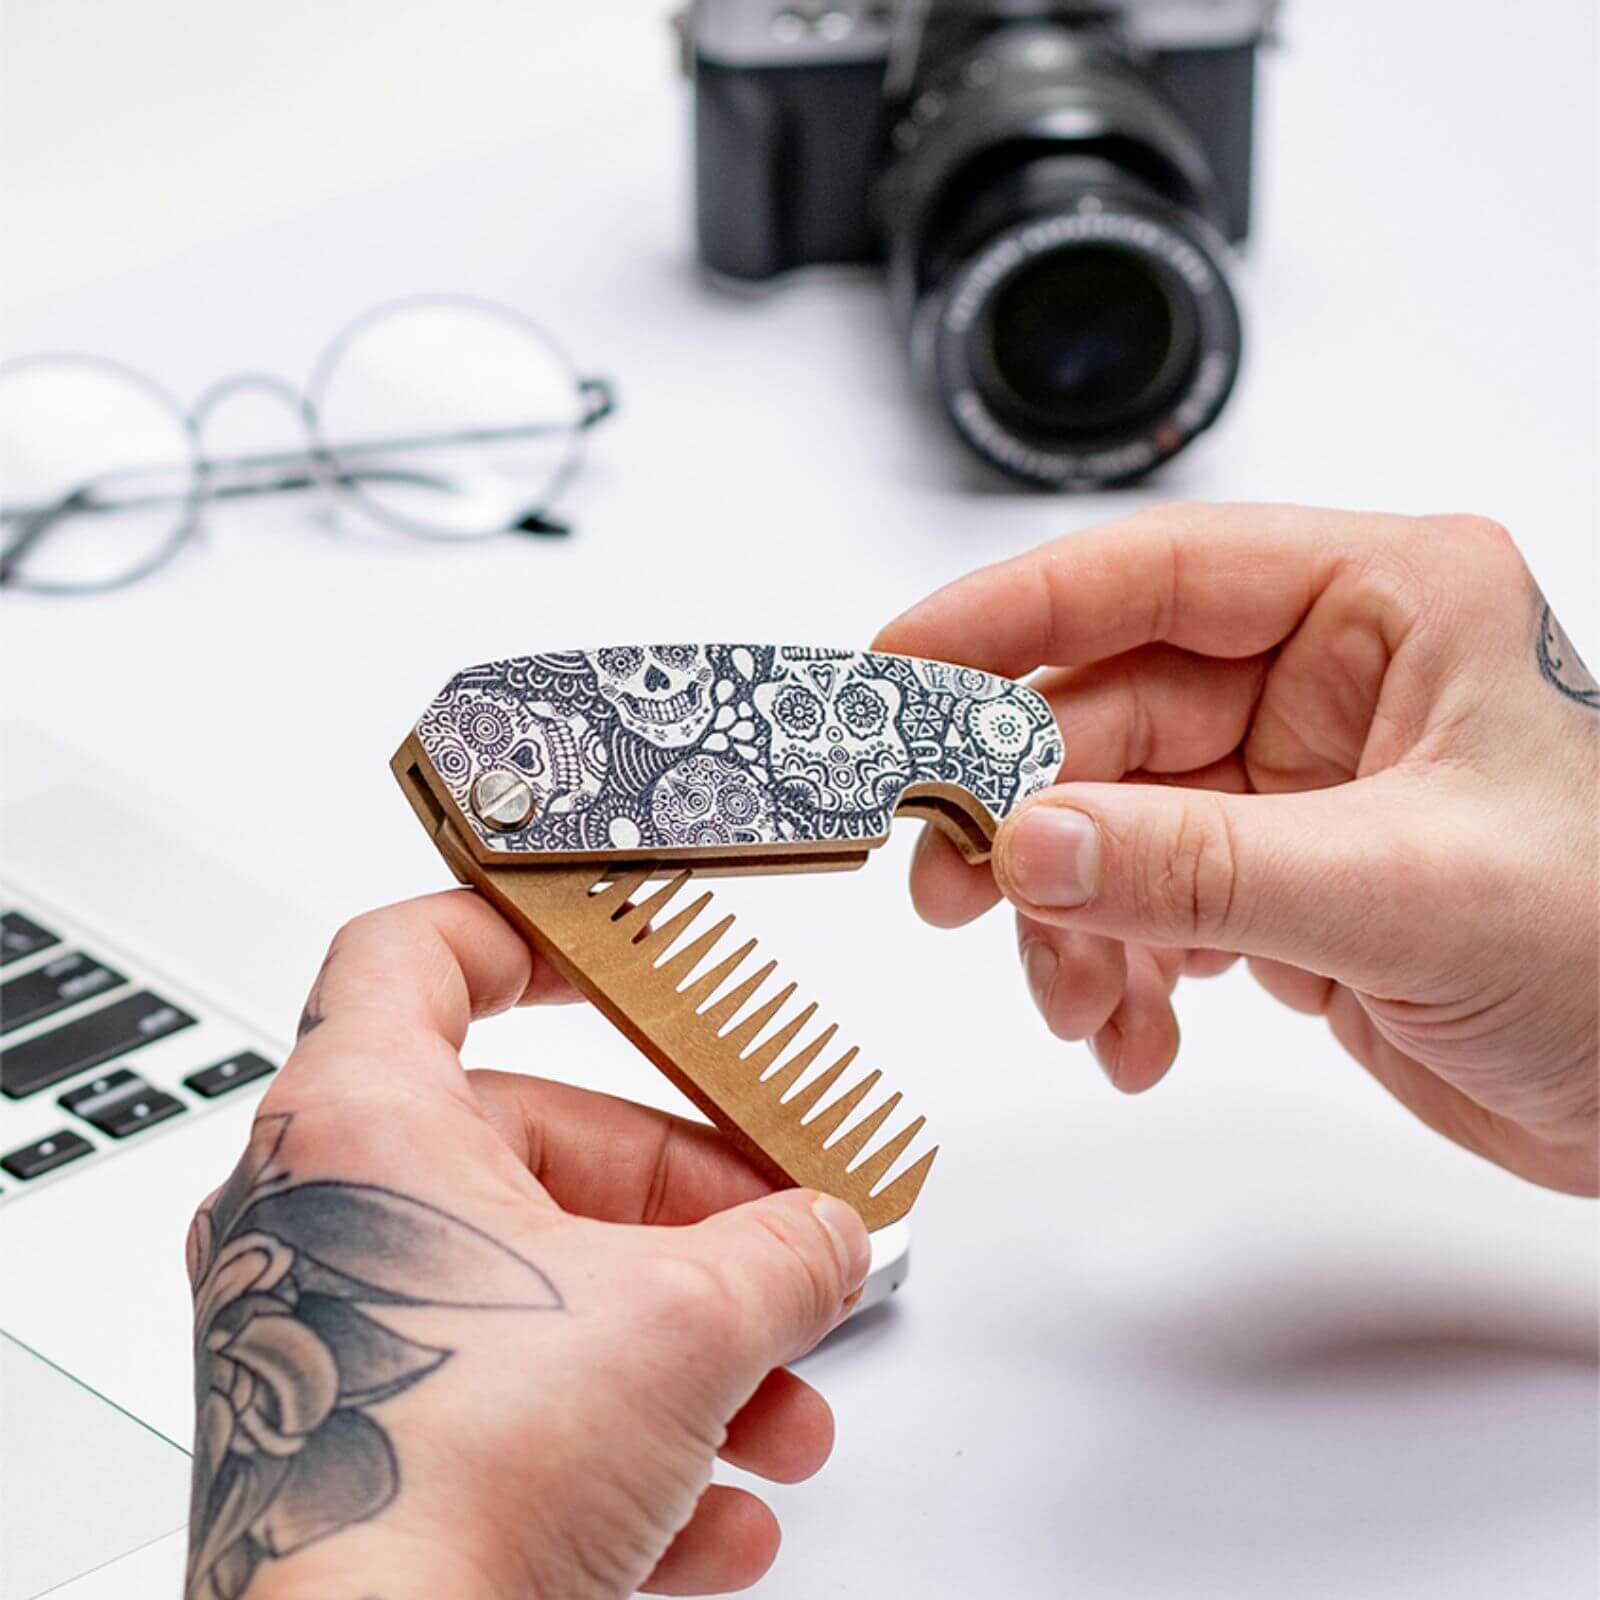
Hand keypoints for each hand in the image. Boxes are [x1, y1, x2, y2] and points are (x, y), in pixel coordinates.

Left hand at [185, 891, 870, 1599]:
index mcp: (362, 1128)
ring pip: (546, 1287)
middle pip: (538, 1146)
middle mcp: (329, 1221)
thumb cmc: (444, 1490)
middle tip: (779, 1245)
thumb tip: (823, 1239)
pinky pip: (521, 1400)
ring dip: (681, 1343)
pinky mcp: (372, 1442)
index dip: (531, 933)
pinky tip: (717, 1497)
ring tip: (777, 1403)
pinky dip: (627, 1435)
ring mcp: (342, 1338)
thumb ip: (784, 1253)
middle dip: (688, 1215)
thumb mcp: (683, 1326)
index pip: (419, 953)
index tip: (621, 956)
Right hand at [877, 502, 1598, 1194]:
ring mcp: (1297, 783)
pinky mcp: (1280, 877)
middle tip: (952, 883)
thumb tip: (1030, 844)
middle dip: (1026, 814)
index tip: (898, 669)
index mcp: (1383, 606)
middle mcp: (1328, 679)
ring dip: (1068, 917)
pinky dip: (1117, 970)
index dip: (1009, 617)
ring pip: (1109, 821)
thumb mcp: (1411, 894)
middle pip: (1107, 711)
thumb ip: (1203, 867)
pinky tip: (1135, 1032)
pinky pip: (1145, 902)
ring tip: (1077, 1000)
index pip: (1153, 574)